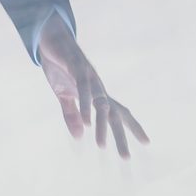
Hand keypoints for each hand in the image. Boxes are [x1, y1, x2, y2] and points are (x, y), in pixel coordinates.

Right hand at [38, 18, 147, 157]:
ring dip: (102, 126)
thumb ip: (71, 114)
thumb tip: (80, 136)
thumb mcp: (63, 94)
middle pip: (115, 113)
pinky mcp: (77, 67)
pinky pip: (84, 89)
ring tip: (101, 146)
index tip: (146, 143)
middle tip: (126, 158)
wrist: (50, 37)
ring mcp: (89, 76)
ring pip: (101, 104)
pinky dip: (86, 106)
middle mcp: (98, 86)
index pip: (119, 113)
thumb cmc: (59, 65)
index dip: (133, 127)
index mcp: (96, 93)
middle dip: (121, 136)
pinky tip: (86, 122)